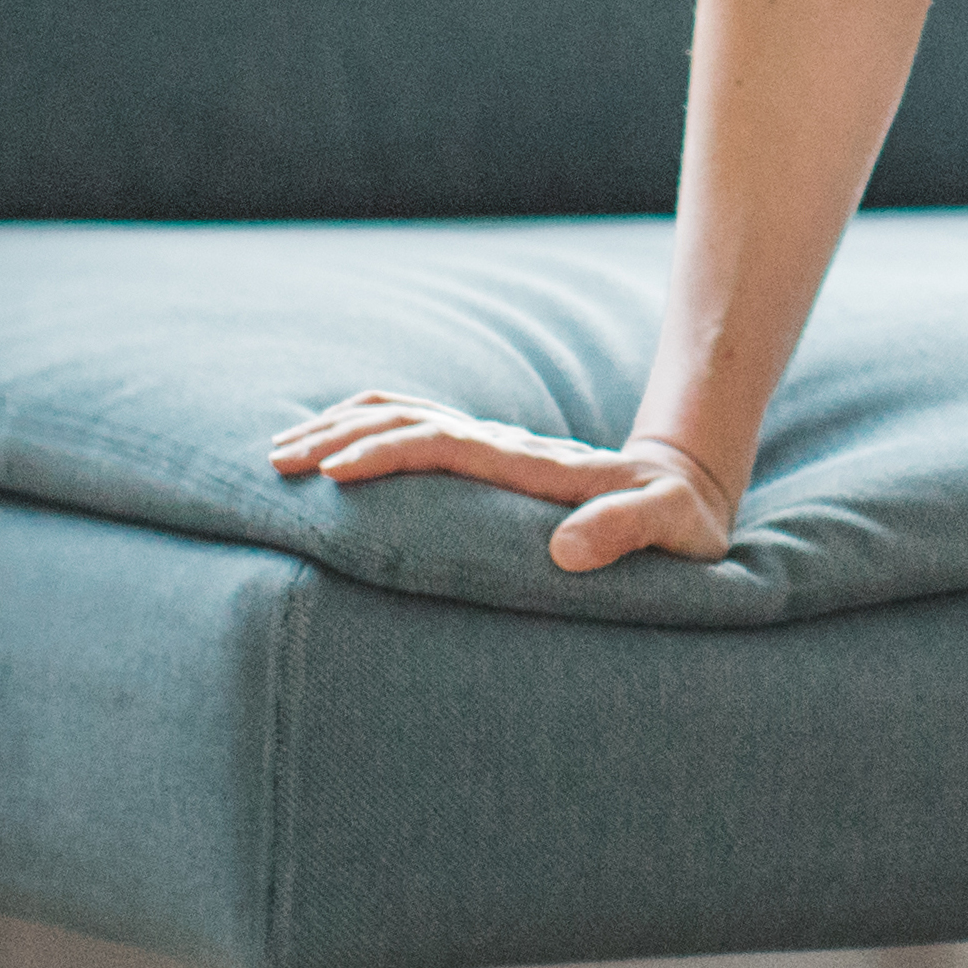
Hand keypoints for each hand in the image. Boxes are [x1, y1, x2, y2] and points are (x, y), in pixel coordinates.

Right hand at [265, 389, 740, 571]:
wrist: (686, 486)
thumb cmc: (680, 519)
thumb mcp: (672, 527)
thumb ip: (627, 531)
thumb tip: (564, 551)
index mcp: (533, 464)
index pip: (446, 445)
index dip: (390, 454)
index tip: (336, 472)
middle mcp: (505, 446)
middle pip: (411, 420)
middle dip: (343, 435)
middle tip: (280, 461)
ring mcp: (494, 447)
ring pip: (407, 416)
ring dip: (345, 425)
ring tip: (284, 450)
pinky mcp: (489, 457)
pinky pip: (419, 427)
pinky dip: (369, 426)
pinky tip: (335, 444)